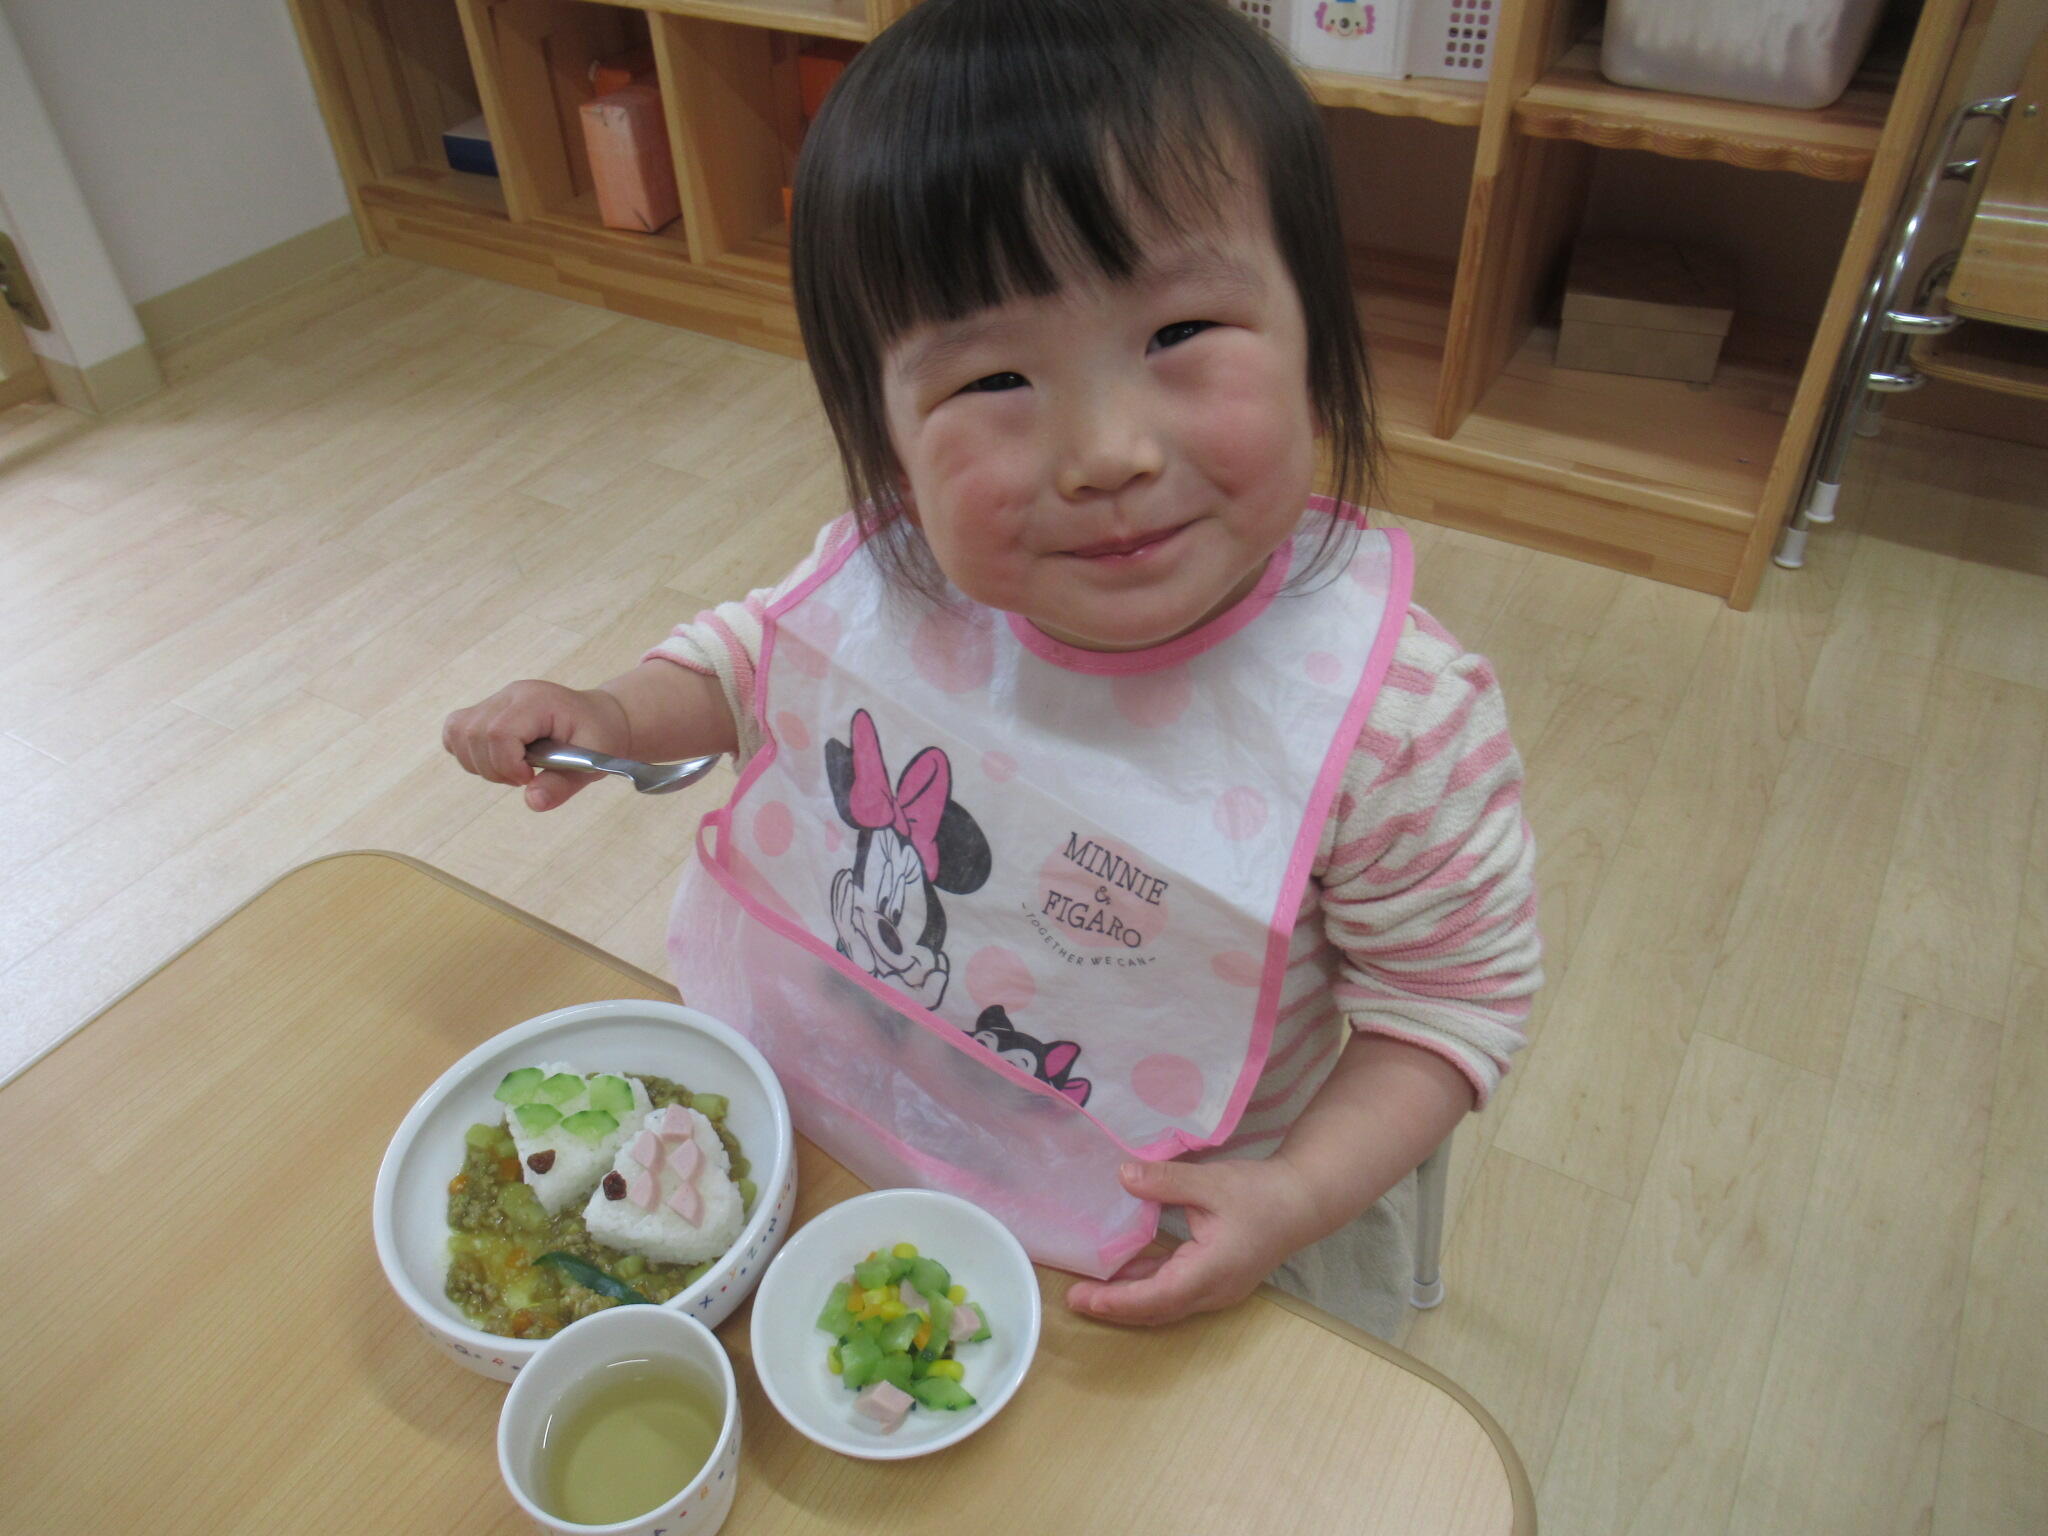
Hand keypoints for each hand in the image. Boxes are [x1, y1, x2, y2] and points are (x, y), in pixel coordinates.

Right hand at [442, 679, 631, 811]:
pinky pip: (456, 730)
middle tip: (525, 776)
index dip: (508, 763)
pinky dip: (469, 753)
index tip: (530, 777)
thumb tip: (532, 801)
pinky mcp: (486, 710)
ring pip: (459, 733)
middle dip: (495, 768)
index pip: (499, 731)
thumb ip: (561, 784)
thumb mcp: (592, 764)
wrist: (600, 717)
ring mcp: (496, 700)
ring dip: (481, 764)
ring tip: (515, 769)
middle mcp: (511, 695)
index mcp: (538, 701)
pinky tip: (498, 760)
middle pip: (473, 734)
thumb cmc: (598, 736)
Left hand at [1065, 1156, 1324, 1326]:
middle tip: (1073, 1298)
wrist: (1305, 1201)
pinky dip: (1147, 1285)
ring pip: (1165, 1303)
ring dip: (1129, 1298)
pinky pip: (1176, 1291)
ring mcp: (1217, 1290)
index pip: (1156, 1297)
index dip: (1117, 1301)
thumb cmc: (1261, 1192)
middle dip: (1114, 1307)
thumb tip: (1122, 1175)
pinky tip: (1125, 1270)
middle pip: (1156, 1309)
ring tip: (1089, 1289)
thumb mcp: (1212, 1182)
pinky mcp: (1217, 1280)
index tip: (1082, 1299)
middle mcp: (1213, 1291)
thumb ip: (1166, 1181)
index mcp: (1211, 1272)